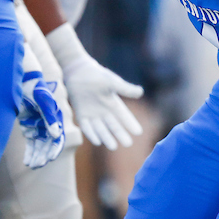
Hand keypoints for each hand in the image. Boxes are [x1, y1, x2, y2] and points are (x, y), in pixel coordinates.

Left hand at [19, 70, 65, 168]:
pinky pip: (30, 143)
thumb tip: (55, 135)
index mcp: (56, 120)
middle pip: (48, 144)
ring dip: (36, 156)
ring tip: (31, 165)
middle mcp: (49, 125)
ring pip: (39, 146)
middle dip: (43, 155)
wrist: (24, 81)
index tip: (49, 159)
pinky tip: (27, 161)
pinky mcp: (29, 127)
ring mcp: (39, 127)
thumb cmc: (36, 90)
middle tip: (37, 164)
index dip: (54, 149)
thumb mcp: (43, 102)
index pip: (57, 138)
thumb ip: (49, 118)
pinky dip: (29, 152)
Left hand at [46, 23, 143, 149]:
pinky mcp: (81, 114)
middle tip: (128, 144)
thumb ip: (125, 89)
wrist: (77, 71)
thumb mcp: (112, 82)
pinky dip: (91, 134)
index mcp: (113, 104)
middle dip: (120, 134)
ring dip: (107, 138)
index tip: (138, 132)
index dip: (130, 124)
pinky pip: (87, 127)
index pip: (124, 116)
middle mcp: (104, 111)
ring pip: (101, 129)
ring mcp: (92, 114)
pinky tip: (96, 141)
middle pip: (114, 126)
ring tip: (113, 146)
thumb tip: (140, 92)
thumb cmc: (96, 75)